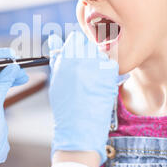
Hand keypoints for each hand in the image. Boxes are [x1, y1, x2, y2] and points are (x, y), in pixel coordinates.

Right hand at [47, 31, 118, 164]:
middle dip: (91, 56)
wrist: (78, 129)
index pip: (76, 39)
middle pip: (91, 45)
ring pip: (102, 54)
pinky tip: (102, 87)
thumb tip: (54, 38)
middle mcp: (79, 59)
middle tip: (88, 73)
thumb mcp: (56, 80)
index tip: (80, 60)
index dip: (78, 48)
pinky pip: (113, 65)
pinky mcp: (109, 76)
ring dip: (100, 64)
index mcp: (64, 59)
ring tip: (94, 82)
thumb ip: (56, 57)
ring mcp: (95, 66)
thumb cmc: (65, 107)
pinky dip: (110, 74)